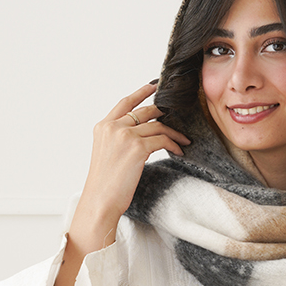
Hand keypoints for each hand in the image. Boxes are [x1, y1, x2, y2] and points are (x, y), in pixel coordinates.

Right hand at [77, 82, 190, 233]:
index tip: (153, 86)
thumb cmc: (105, 184)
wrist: (101, 200)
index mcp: (103, 127)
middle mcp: (113, 127)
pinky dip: (174, 144)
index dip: (140, 92)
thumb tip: (142, 134)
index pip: (125, 103)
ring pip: (157, 126)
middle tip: (177, 118)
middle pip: (145, 112)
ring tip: (184, 141)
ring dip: (174, 133)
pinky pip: (162, 140)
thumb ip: (119, 139)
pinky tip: (179, 151)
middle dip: (164, 113)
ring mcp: (125, 135)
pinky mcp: (137, 147)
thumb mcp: (107, 154)